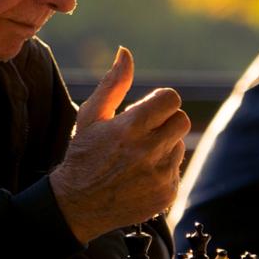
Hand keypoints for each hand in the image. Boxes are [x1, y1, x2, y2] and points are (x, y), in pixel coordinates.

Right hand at [49, 47, 190, 243]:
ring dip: (164, 146)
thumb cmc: (83, 155)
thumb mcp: (91, 116)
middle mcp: (148, 151)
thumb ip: (113, 84)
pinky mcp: (167, 194)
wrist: (77, 206)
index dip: (159, 102)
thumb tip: (125, 53)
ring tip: (137, 157)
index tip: (145, 112)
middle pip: (181, 120)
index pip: (171, 98)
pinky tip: (140, 175)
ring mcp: (160, 175)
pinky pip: (177, 170)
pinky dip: (163, 169)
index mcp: (130, 127)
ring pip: (179, 145)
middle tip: (143, 132)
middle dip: (164, 122)